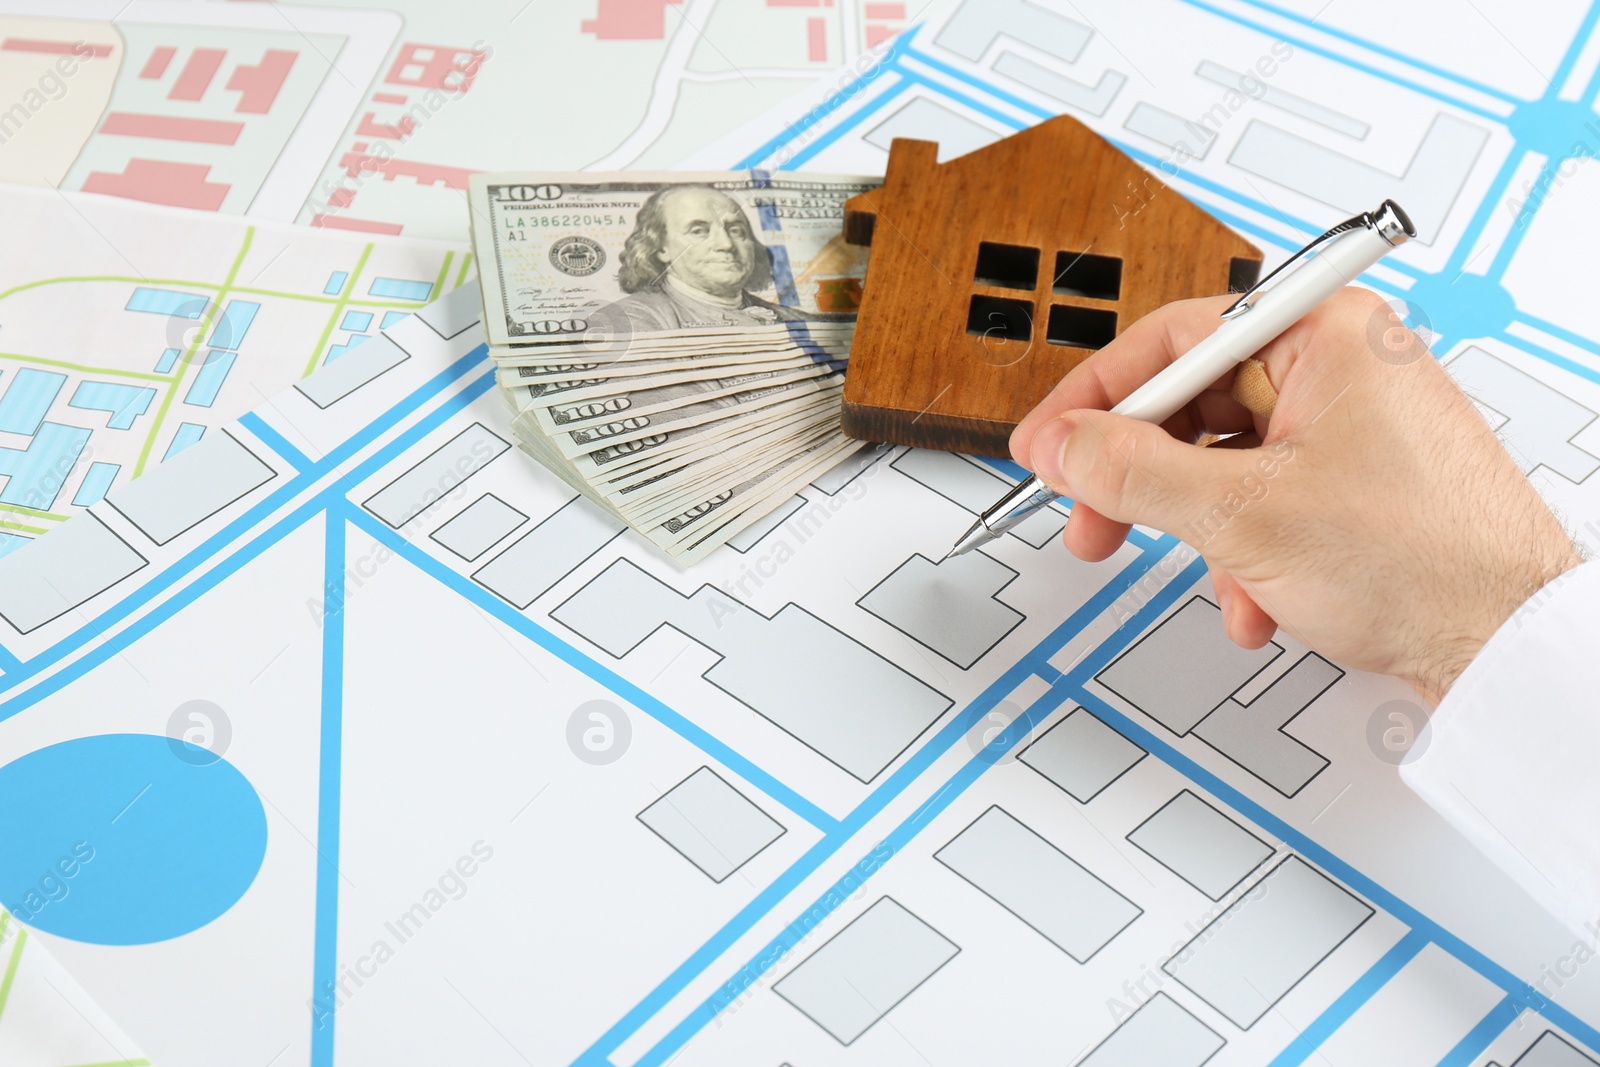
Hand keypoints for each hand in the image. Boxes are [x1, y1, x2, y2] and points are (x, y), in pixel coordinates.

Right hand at [1009, 289, 1583, 703]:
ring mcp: (1349, 425)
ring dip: (1194, 529)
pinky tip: (1254, 600)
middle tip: (1090, 515)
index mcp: (1324, 332)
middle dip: (1138, 477)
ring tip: (1192, 571)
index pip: (1173, 339)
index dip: (1096, 397)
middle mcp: (1339, 365)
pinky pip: (1262, 499)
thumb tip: (1065, 446)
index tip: (1047, 444)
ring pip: (1222, 462)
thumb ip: (1133, 472)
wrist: (1506, 645)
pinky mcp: (1353, 482)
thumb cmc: (1426, 561)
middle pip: (1193, 403)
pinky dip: (1240, 552)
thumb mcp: (1243, 513)